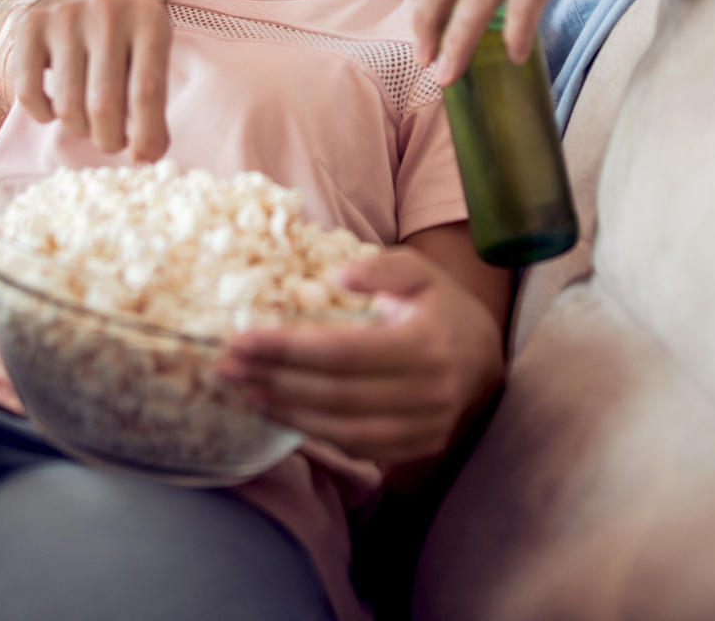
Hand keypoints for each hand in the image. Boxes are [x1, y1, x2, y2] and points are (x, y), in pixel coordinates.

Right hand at [9, 0, 171, 158]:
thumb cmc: (125, 39)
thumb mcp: (151, 56)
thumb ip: (153, 105)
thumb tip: (145, 160)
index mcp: (149, 20)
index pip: (146, 93)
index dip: (145, 137)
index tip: (142, 161)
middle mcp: (107, 10)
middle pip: (104, 105)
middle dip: (109, 140)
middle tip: (111, 142)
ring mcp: (64, 15)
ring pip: (67, 106)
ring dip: (79, 129)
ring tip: (87, 121)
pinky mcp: (29, 24)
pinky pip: (29, 95)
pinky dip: (43, 115)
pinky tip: (56, 107)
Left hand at [218, 249, 504, 465]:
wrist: (487, 355)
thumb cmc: (440, 306)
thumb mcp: (419, 270)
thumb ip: (381, 266)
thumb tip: (337, 275)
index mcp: (425, 344)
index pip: (341, 351)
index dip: (287, 348)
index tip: (242, 339)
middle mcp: (428, 392)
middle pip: (334, 393)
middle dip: (274, 379)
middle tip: (227, 367)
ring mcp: (426, 427)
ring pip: (342, 429)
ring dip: (287, 412)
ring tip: (246, 393)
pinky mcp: (419, 447)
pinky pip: (359, 448)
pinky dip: (316, 434)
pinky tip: (284, 413)